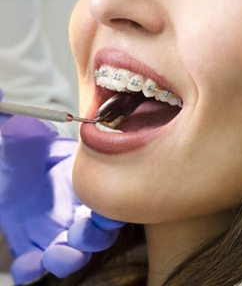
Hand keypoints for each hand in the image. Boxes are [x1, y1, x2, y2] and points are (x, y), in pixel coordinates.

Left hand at [0, 113, 123, 284]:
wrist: (3, 166)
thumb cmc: (13, 147)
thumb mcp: (16, 129)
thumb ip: (17, 119)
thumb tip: (5, 92)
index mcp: (79, 176)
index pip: (108, 193)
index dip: (112, 204)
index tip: (105, 208)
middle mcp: (72, 203)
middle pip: (98, 229)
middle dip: (96, 236)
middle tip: (82, 232)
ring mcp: (52, 226)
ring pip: (73, 251)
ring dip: (69, 256)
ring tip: (55, 253)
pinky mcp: (30, 242)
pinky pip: (35, 264)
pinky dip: (33, 269)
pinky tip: (25, 264)